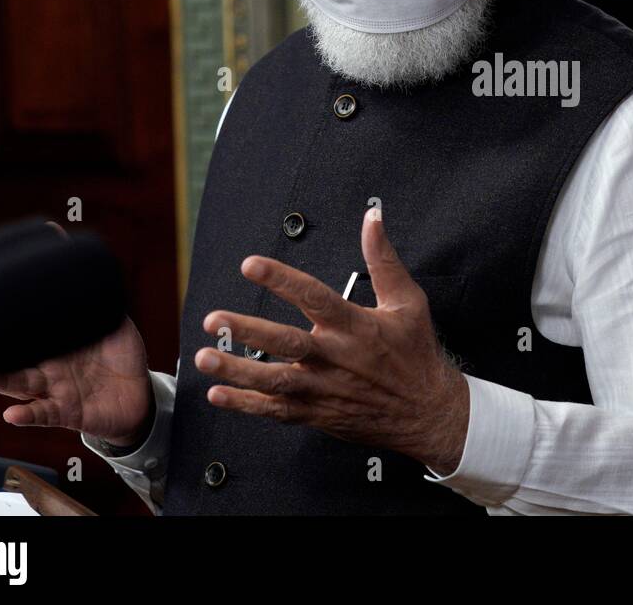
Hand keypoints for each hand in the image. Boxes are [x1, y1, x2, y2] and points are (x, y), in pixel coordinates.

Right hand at [0, 316, 152, 447]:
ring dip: (1, 382)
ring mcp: (55, 390)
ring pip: (21, 385)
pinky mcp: (65, 413)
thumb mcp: (116, 327)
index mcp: (58, 345)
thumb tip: (94, 281)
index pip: (29, 335)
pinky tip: (12, 414)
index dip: (10, 327)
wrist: (140, 393)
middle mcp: (50, 367)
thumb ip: (103, 308)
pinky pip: (43, 414)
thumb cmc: (122, 358)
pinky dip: (27, 415)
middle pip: (15, 359)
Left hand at [195, 208, 469, 473]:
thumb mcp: (408, 301)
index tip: (251, 265)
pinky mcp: (317, 413)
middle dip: (246, 331)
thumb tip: (373, 218)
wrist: (428, 412)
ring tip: (204, 358)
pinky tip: (218, 394)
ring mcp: (323, 389)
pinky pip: (275, 410)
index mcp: (355, 326)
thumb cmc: (416, 354)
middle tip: (213, 319)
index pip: (314, 297)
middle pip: (285, 343)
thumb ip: (383, 258)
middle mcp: (335, 358)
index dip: (281, 279)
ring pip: (273, 380)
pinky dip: (245, 404)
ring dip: (237, 371)